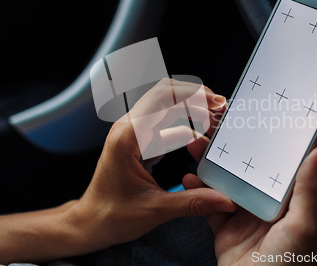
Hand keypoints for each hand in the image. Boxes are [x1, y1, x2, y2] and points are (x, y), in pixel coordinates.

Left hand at [68, 79, 235, 252]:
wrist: (91, 224)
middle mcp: (129, 129)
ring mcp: (134, 134)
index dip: (192, 94)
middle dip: (196, 97)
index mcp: (128, 137)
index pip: (162, 97)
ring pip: (167, 108)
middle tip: (221, 109)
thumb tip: (225, 201)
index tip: (216, 102)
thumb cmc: (112, 216)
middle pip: (166, 95)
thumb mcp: (156, 210)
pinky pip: (165, 125)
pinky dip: (186, 127)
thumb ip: (193, 202)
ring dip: (192, 110)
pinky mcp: (140, 143)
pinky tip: (203, 138)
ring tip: (217, 121)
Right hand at [185, 136, 316, 265]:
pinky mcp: (224, 229)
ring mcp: (243, 217)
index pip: (275, 166)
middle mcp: (264, 206)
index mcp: (286, 202)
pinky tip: (189, 178)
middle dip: (229, 152)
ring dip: (209, 166)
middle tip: (215, 131)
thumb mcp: (303, 225)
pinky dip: (197, 192)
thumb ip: (309, 189)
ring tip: (196, 147)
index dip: (263, 145)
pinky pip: (208, 206)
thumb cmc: (288, 265)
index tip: (250, 124)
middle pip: (244, 171)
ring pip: (224, 184)